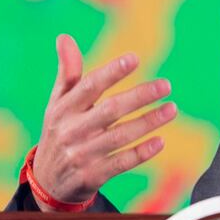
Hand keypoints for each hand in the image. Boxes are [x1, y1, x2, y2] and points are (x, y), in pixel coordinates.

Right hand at [31, 34, 176, 210]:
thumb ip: (67, 73)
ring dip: (148, 121)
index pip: (89, 86)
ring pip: (120, 136)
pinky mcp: (92, 177)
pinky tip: (161, 141)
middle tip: (166, 85)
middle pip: (110, 110)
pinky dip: (142, 153)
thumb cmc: (59, 132)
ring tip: (172, 109)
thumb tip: (64, 37)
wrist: (47, 182)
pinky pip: (121, 163)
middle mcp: (71, 131)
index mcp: (63, 109)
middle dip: (140, 96)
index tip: (134, 59)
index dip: (112, 72)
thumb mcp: (57, 104)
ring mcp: (81, 155)